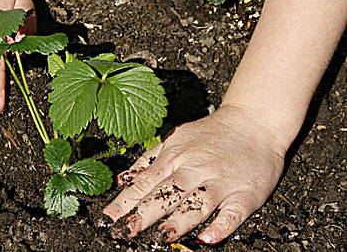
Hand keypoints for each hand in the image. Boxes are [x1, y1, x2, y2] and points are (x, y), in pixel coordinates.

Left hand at [100, 105, 286, 244]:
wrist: (254, 121)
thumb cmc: (211, 134)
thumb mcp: (175, 138)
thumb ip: (148, 160)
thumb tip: (122, 181)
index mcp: (175, 157)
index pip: (144, 182)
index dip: (124, 202)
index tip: (107, 219)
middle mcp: (196, 168)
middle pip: (167, 193)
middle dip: (144, 214)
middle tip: (125, 232)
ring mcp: (222, 180)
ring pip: (198, 202)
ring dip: (180, 221)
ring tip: (162, 237)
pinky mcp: (247, 192)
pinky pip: (234, 211)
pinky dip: (222, 225)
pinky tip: (208, 238)